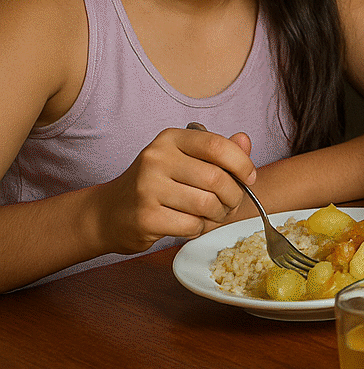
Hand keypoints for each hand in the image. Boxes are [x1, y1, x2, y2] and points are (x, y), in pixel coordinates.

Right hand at [92, 126, 254, 254]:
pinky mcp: (146, 217)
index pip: (217, 145)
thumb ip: (218, 151)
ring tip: (213, 214)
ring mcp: (147, 188)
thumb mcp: (184, 159)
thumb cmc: (155, 184)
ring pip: (207, 204)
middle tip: (231, 204)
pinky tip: (190, 223)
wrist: (108, 213)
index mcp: (170, 139)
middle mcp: (156, 159)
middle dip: (234, 196)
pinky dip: (200, 228)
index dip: (242, 163)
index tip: (249, 177)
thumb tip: (245, 140)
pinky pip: (192, 225)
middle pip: (217, 179)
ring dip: (219, 214)